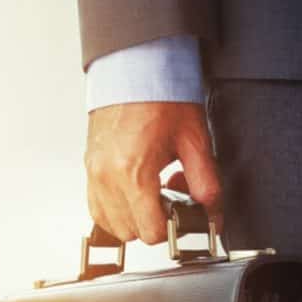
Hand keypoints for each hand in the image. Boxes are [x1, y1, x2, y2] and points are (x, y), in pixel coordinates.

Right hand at [84, 102, 221, 244]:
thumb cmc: (162, 97)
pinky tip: (134, 190)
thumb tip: (212, 214)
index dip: (172, 226)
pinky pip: (97, 208)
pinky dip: (116, 209)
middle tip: (169, 195)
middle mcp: (107, 176)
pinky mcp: (89, 168)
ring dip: (134, 217)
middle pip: (131, 232)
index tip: (182, 210)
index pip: (151, 231)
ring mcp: (94, 174)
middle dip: (153, 221)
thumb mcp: (194, 141)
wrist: (135, 69)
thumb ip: (206, 183)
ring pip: (111, 224)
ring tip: (151, 191)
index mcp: (133, 171)